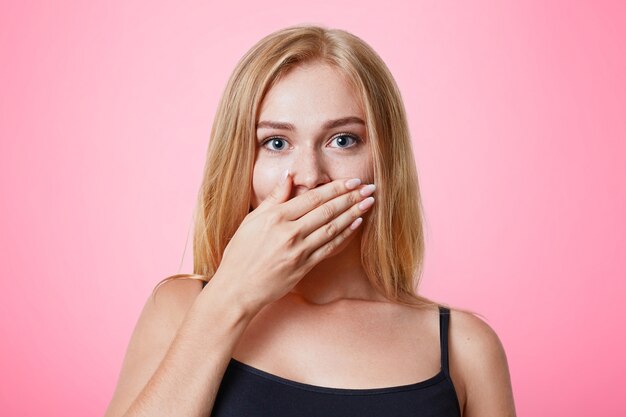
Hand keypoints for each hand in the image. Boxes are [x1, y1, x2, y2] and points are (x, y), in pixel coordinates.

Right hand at [210, 171, 375, 313]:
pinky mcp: (304, 267)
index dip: (336, 188)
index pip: (313, 197)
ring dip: (353, 213)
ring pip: (332, 228)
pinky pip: (329, 247)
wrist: (237, 289)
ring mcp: (299, 251)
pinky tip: (355, 225)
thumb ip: (274, 198)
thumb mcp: (252, 220)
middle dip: (351, 197)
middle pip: (327, 210)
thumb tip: (290, 176)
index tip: (352, 180)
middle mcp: (290, 232)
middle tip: (369, 187)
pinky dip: (344, 235)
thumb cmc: (240, 253)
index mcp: (276, 217)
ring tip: (369, 203)